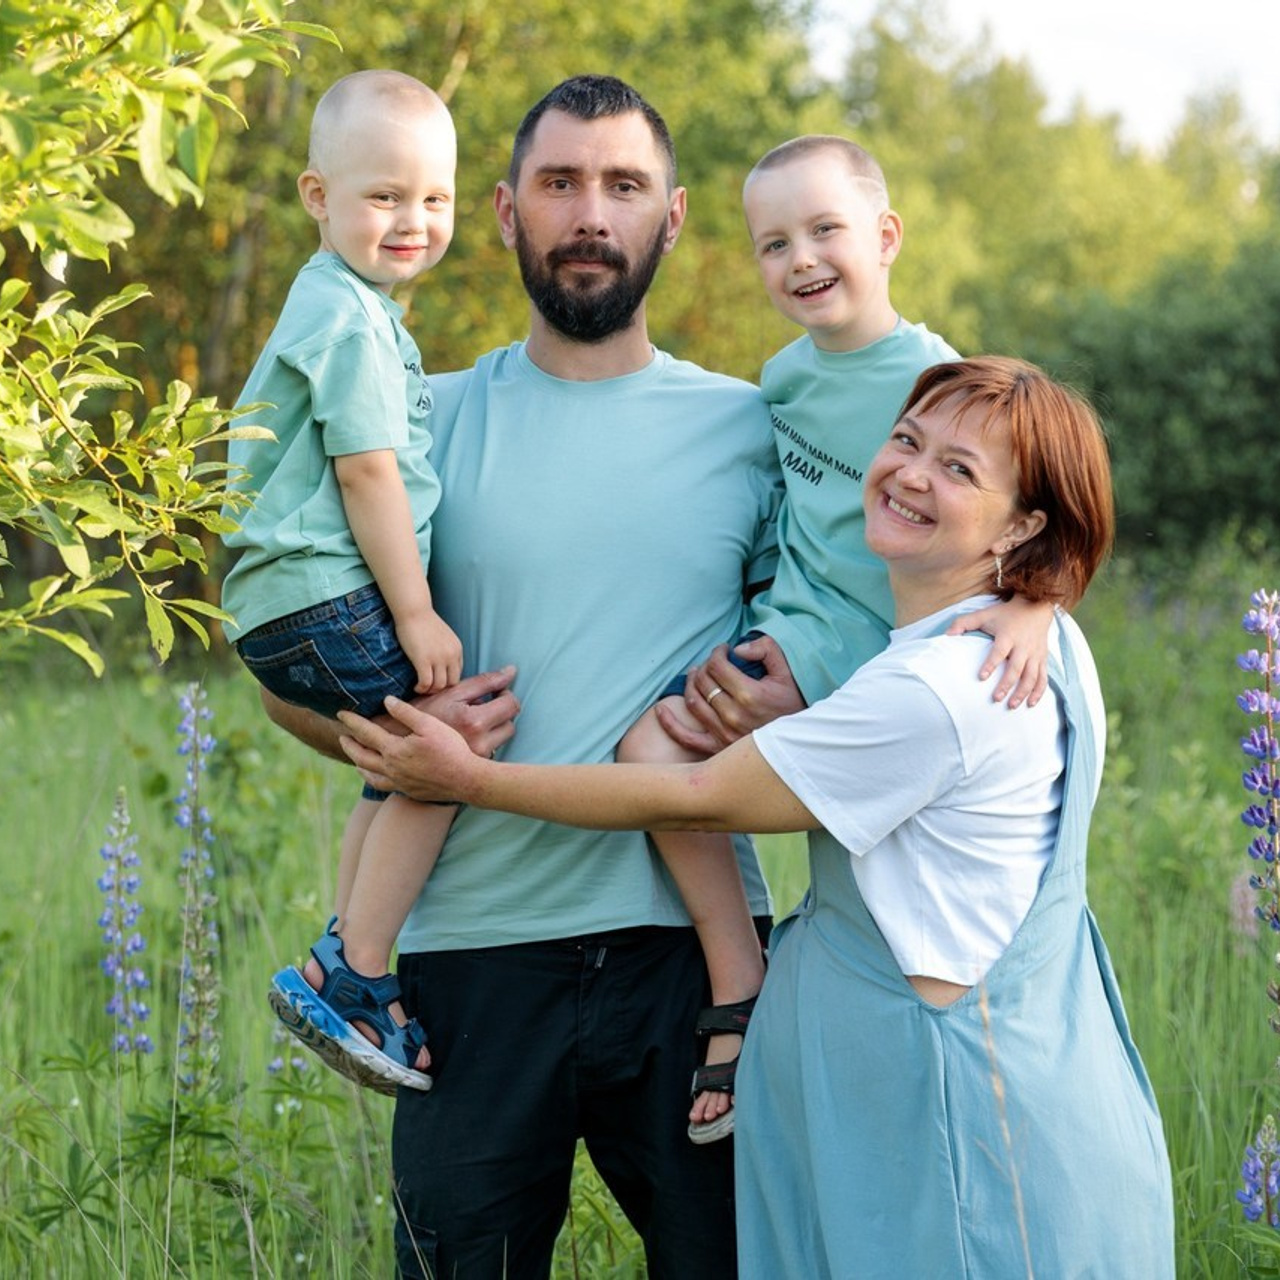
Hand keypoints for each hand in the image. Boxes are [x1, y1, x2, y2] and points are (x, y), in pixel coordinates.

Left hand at [339, 696, 484, 801]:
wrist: (465, 780)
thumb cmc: (450, 749)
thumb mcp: (429, 725)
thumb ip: (406, 713)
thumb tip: (387, 700)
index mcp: (394, 749)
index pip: (366, 732)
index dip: (352, 721)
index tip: (341, 713)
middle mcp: (391, 768)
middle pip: (361, 756)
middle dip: (349, 745)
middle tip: (342, 736)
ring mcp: (399, 782)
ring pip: (370, 774)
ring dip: (359, 763)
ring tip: (354, 758)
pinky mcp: (408, 791)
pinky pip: (383, 786)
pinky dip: (373, 779)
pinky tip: (377, 776)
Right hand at [397, 609, 464, 692]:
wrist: (413, 611)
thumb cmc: (424, 622)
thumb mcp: (443, 637)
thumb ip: (446, 650)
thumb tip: (441, 667)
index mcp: (457, 649)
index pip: (457, 674)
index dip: (446, 681)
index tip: (436, 682)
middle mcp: (451, 655)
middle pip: (451, 683)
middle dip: (440, 689)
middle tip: (428, 688)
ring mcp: (438, 658)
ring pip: (439, 686)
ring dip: (429, 690)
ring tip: (421, 688)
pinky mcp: (423, 660)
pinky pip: (426, 683)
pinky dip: (421, 688)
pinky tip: (416, 686)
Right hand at [404, 665, 519, 757]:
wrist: (402, 740)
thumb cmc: (426, 711)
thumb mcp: (453, 691)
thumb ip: (485, 681)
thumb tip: (512, 671)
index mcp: (475, 721)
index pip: (511, 705)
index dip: (506, 694)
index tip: (495, 691)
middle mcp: (480, 743)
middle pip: (510, 724)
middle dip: (502, 712)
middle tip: (486, 704)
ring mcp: (477, 757)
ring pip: (503, 738)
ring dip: (496, 726)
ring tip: (475, 719)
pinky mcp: (473, 764)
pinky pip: (492, 748)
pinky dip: (486, 738)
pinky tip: (470, 733)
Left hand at [656, 635, 804, 753]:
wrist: (800, 744)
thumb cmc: (794, 705)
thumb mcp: (789, 672)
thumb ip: (767, 649)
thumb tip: (738, 649)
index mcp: (750, 695)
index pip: (718, 666)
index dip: (717, 653)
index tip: (724, 651)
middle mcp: (733, 715)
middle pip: (704, 681)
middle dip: (706, 666)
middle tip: (713, 663)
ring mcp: (723, 734)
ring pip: (693, 702)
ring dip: (690, 684)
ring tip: (696, 675)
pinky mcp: (717, 748)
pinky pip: (686, 738)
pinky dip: (669, 723)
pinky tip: (659, 710)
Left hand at [947, 598, 1053, 708]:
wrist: (1036, 607)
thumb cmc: (1006, 613)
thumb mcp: (984, 614)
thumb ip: (964, 623)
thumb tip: (947, 635)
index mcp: (1008, 636)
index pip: (999, 652)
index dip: (991, 664)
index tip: (981, 677)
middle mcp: (1024, 646)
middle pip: (1016, 668)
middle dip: (1006, 684)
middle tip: (995, 698)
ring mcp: (1035, 654)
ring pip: (1031, 676)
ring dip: (1023, 692)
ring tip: (1012, 705)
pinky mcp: (1043, 659)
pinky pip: (1043, 677)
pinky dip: (1039, 691)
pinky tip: (1031, 703)